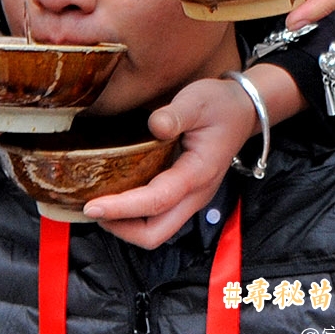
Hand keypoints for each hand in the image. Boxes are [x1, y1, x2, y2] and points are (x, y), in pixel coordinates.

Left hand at [83, 67, 301, 245]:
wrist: (243, 111)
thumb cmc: (220, 105)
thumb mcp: (199, 100)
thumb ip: (177, 114)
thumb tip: (155, 124)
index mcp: (198, 173)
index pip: (156, 201)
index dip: (122, 208)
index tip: (92, 206)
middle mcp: (196, 195)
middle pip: (155, 233)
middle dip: (121, 228)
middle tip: (91, 208)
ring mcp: (191, 199)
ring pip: (156, 231)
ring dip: (125, 225)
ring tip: (99, 204)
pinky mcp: (185, 196)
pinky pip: (158, 218)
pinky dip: (133, 216)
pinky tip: (116, 196)